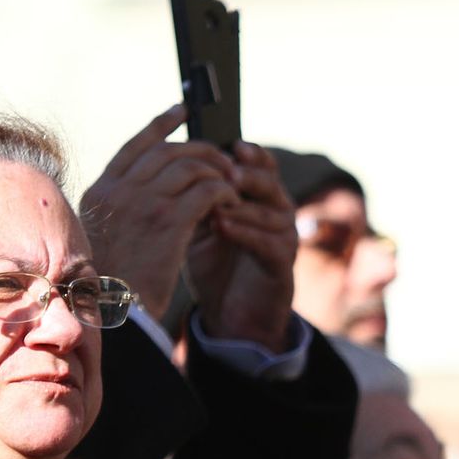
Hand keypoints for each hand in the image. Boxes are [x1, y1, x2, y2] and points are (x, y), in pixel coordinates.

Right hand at [79, 104, 238, 317]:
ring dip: (217, 171)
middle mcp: (118, 191)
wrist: (113, 315)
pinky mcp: (169, 221)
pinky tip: (232, 202)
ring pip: (190, 166)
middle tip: (224, 159)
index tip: (183, 112)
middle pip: (168, 151)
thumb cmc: (111, 288)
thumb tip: (155, 194)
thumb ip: (122, 211)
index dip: (160, 126)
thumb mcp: (105, 239)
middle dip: (201, 150)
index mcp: (99, 193)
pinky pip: (207, 190)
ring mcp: (142, 202)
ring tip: (234, 183)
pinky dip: (223, 192)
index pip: (134, 146)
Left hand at [186, 141, 297, 350]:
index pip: (262, 165)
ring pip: (273, 212)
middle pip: (271, 182)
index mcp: (259, 198)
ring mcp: (284, 239)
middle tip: (227, 170)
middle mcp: (278, 213)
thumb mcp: (199, 224)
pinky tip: (223, 228)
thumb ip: (196, 196)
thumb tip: (173, 161)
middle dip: (248, 174)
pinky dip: (246, 233)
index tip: (230, 144)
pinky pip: (271, 244)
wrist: (228, 314)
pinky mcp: (283, 266)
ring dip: (244, 205)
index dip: (250, 152)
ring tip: (218, 203)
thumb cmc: (213, 264)